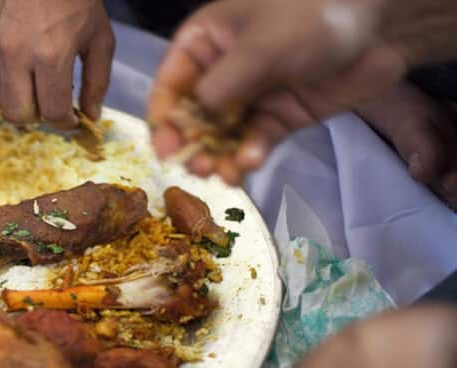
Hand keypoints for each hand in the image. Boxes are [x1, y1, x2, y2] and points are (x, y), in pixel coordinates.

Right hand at [0, 0, 114, 127]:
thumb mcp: (99, 38)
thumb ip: (97, 82)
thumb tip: (90, 117)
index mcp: (51, 55)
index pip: (52, 112)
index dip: (63, 122)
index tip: (68, 118)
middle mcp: (15, 54)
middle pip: (18, 115)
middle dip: (36, 116)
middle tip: (47, 102)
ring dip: (14, 100)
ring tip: (29, 83)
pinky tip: (11, 69)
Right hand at [147, 0, 456, 184]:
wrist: (380, 25)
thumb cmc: (311, 15)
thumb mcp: (261, 45)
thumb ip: (222, 84)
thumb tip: (189, 120)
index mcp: (204, 43)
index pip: (169, 87)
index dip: (164, 121)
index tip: (167, 152)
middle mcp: (220, 72)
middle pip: (193, 118)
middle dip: (194, 146)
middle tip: (200, 169)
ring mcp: (250, 96)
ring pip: (222, 136)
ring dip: (220, 158)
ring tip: (225, 174)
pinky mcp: (278, 116)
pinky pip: (254, 141)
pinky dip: (250, 155)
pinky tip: (252, 162)